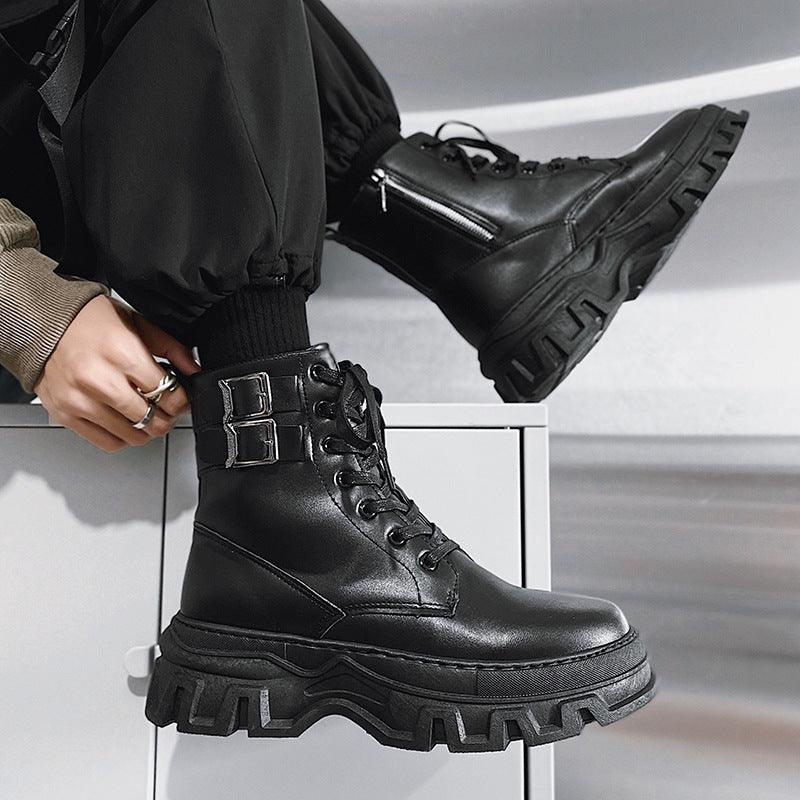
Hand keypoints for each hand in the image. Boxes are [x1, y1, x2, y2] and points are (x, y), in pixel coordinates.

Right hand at [35, 295, 199, 451]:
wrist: (42, 322)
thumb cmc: (88, 320)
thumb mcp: (137, 323)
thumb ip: (171, 348)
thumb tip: (194, 370)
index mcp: (121, 353)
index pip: (167, 393)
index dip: (181, 400)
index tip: (180, 398)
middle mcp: (99, 380)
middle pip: (151, 419)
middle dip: (167, 417)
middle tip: (168, 410)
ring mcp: (80, 400)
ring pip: (132, 435)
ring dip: (147, 430)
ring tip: (148, 415)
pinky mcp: (65, 414)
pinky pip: (107, 442)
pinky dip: (124, 438)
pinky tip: (127, 423)